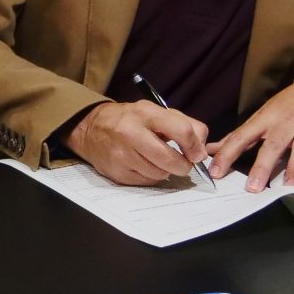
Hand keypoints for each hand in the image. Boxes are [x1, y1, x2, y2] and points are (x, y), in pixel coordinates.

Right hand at [64, 101, 209, 185]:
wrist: (91, 129)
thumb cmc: (130, 120)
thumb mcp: (155, 112)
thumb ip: (184, 124)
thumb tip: (202, 147)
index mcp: (146, 113)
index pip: (181, 130)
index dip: (195, 146)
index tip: (197, 154)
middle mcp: (131, 133)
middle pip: (170, 159)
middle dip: (183, 166)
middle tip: (184, 164)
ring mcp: (122, 155)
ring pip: (159, 174)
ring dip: (166, 171)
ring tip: (159, 161)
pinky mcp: (117, 173)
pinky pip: (146, 182)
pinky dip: (151, 177)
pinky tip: (145, 166)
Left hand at [210, 73, 293, 190]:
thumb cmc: (287, 107)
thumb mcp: (261, 117)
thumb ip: (238, 137)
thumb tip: (209, 150)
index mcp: (266, 119)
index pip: (242, 136)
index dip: (228, 154)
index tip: (215, 172)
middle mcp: (287, 123)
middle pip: (273, 143)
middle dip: (262, 165)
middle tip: (253, 187)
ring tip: (289, 186)